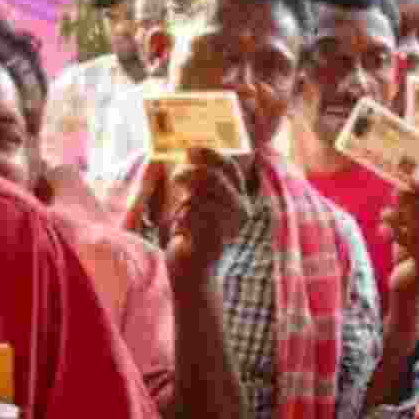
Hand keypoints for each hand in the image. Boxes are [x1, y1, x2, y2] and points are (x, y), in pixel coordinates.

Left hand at [163, 148, 248, 278]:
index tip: (190, 149)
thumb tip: (190, 149)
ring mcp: (231, 225)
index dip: (210, 155)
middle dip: (189, 174)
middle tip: (176, 179)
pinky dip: (182, 219)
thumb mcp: (196, 201)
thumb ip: (198, 179)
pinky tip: (185, 232)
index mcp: (240, 200)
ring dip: (184, 203)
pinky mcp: (216, 237)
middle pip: (212, 177)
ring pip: (200, 195)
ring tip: (184, 217)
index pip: (229, 169)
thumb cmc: (192, 234)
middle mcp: (242, 211)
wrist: (192, 270)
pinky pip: (192, 214)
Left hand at [386, 179, 418, 296]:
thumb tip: (400, 187)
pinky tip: (382, 230)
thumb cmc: (410, 255)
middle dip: (415, 200)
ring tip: (384, 213)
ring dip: (401, 217)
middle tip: (397, 192)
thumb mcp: (411, 228)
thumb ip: (409, 210)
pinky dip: (396, 234)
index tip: (412, 178)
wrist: (408, 288)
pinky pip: (412, 245)